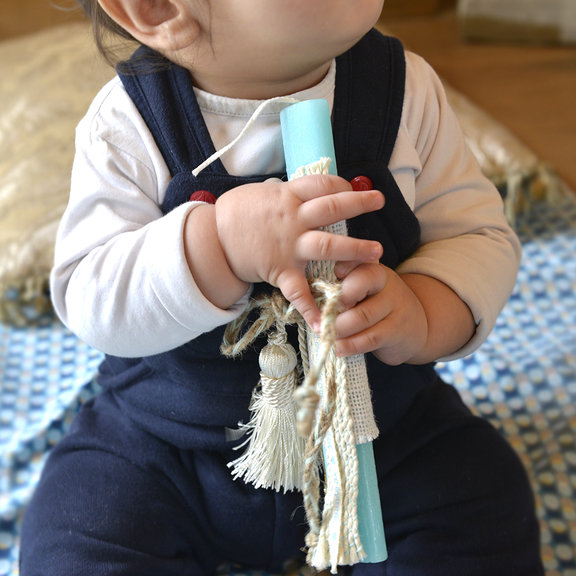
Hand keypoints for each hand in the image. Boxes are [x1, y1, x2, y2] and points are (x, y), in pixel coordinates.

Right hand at [214, 175, 383, 328]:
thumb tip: (305, 190)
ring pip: (327, 245)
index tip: (353, 188)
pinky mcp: (281, 271)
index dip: (342, 184)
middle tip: (379, 202)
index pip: (322, 185)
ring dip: (354, 250)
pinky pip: (299, 292)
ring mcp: (289, 247)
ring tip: (377, 253)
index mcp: (289, 197)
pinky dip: (312, 309)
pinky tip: (326, 324)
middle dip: (358, 205)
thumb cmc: (237, 213)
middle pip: (331, 209)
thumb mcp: (262, 193)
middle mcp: (293, 220)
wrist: (213, 239)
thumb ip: (287, 194)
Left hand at [333, 263, 428, 364]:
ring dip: (339, 328)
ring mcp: (394, 306)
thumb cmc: (375, 305)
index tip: (336, 274)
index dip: (345, 265)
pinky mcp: (396, 330)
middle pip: (362, 283)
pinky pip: (371, 337)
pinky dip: (351, 345)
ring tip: (327, 335)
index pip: (358, 260)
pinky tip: (339, 348)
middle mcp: (386, 282)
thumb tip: (314, 299)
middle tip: (324, 314)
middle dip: (339, 299)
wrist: (414, 325)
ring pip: (363, 315)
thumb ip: (344, 288)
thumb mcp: (364, 290)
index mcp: (372, 268)